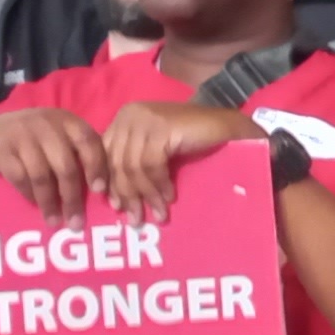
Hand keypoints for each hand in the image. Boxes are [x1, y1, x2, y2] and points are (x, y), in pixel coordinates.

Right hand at [0, 108, 112, 221]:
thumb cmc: (27, 142)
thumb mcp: (54, 139)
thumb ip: (74, 154)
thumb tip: (101, 191)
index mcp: (65, 120)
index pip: (89, 141)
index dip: (97, 166)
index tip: (99, 192)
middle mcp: (45, 124)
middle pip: (66, 165)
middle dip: (72, 197)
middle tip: (76, 223)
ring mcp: (21, 135)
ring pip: (43, 175)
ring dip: (50, 202)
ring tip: (54, 222)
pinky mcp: (0, 149)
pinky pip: (20, 177)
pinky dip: (28, 194)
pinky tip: (32, 205)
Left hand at [99, 103, 264, 220]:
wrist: (228, 127)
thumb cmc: (192, 141)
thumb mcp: (155, 150)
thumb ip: (133, 162)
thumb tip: (112, 196)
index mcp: (124, 118)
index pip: (105, 154)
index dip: (110, 183)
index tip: (116, 207)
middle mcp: (130, 114)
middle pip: (117, 162)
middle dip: (127, 195)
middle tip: (136, 220)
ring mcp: (146, 119)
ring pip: (133, 167)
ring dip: (147, 195)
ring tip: (159, 214)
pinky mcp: (162, 127)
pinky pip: (151, 165)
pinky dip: (159, 185)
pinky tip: (169, 197)